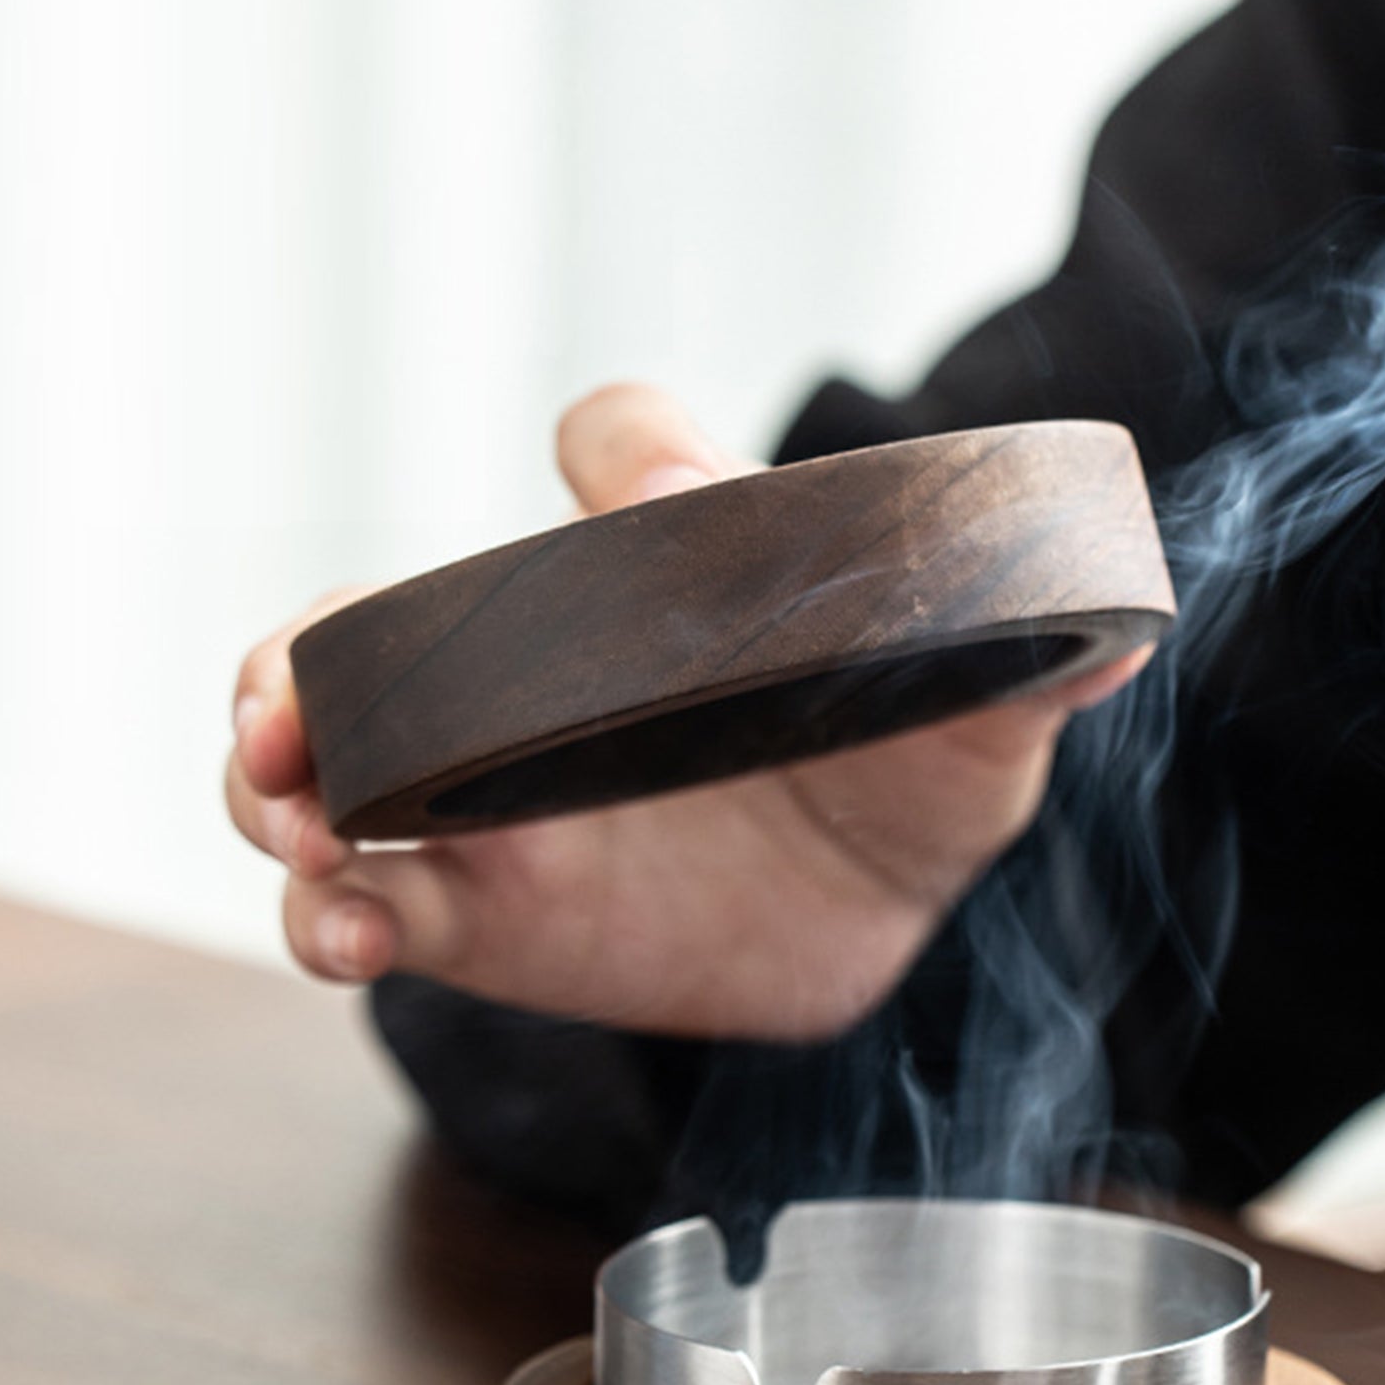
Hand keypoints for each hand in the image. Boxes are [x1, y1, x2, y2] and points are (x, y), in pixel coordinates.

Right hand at [227, 383, 1149, 1041]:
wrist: (875, 910)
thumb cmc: (909, 771)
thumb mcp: (969, 721)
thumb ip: (1014, 671)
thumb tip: (1104, 632)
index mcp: (662, 578)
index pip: (616, 450)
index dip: (629, 465)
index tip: (652, 518)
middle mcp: (548, 669)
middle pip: (378, 624)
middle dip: (310, 658)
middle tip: (294, 711)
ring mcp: (497, 794)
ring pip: (335, 769)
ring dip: (280, 790)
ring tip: (300, 826)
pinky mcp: (486, 914)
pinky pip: (377, 909)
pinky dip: (334, 918)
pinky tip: (344, 934)